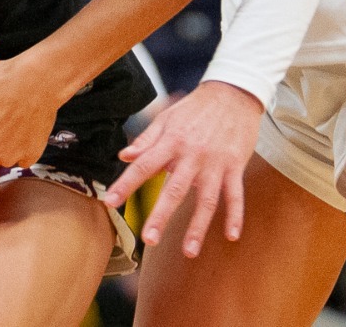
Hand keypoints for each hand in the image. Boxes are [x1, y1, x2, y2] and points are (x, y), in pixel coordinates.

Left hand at [101, 80, 262, 256]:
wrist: (233, 93)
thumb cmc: (195, 108)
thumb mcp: (167, 118)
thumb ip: (146, 140)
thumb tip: (123, 156)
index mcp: (171, 142)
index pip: (144, 165)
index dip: (126, 184)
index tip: (110, 202)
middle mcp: (192, 155)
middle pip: (174, 189)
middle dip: (161, 215)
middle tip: (149, 239)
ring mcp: (215, 163)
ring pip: (206, 199)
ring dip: (198, 226)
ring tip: (188, 251)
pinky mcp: (235, 166)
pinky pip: (235, 195)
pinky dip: (235, 215)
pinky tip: (231, 236)